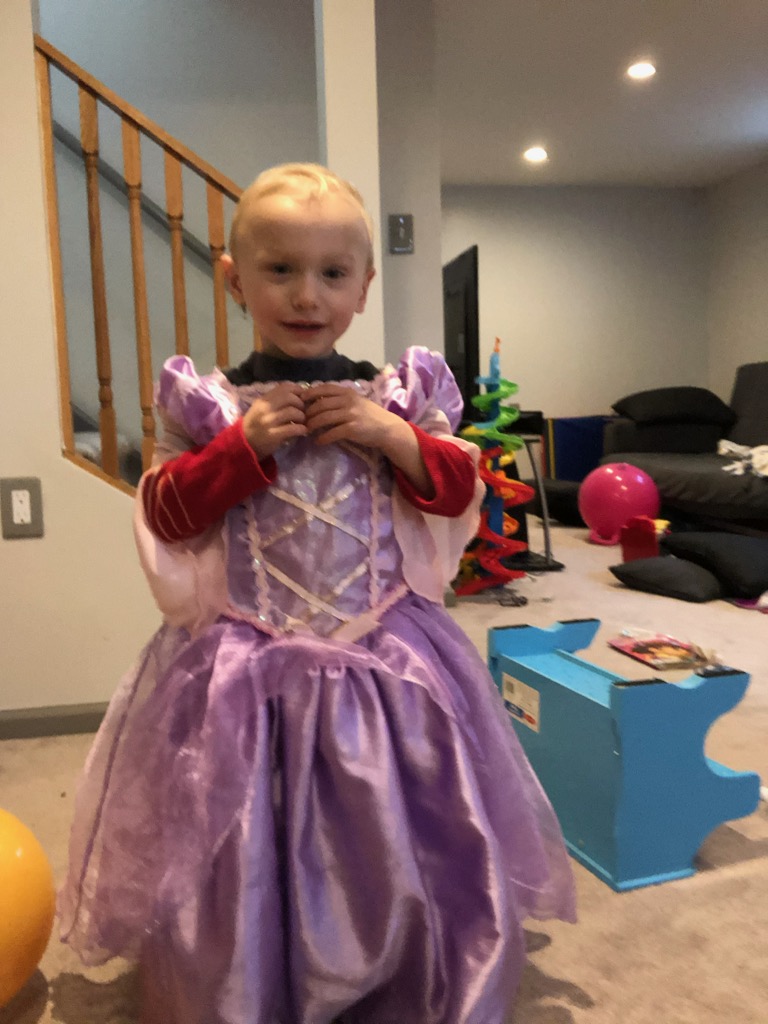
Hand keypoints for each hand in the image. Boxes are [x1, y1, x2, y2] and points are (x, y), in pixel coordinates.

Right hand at [241, 383, 306, 457]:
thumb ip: (277, 399)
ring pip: (293, 412)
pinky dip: (301, 429)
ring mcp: (269, 421)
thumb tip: (299, 393)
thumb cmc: (257, 424)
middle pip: (291, 398)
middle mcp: (265, 408)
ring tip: (301, 422)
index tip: (303, 397)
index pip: (285, 387)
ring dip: (302, 417)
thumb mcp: (262, 407)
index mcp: (264, 399)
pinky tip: (302, 431)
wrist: (245, 443)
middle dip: (301, 404)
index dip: (298, 390)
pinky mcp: (274, 435)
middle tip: (303, 411)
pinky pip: (293, 428)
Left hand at [304, 384, 433, 495]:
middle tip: (301, 420)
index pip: (324, 388)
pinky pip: (332, 433)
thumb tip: (318, 400)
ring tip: (307, 430)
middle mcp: (348, 401)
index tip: (300, 400)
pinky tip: (318, 441)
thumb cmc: (369, 415)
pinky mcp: (352, 429)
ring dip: (312, 425)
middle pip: (320, 405)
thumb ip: (340, 399)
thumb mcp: (356, 401)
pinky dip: (322, 438)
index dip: (309, 393)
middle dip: (308, 413)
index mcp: (348, 392)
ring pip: (323, 418)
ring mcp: (350, 415)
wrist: (387, 428)